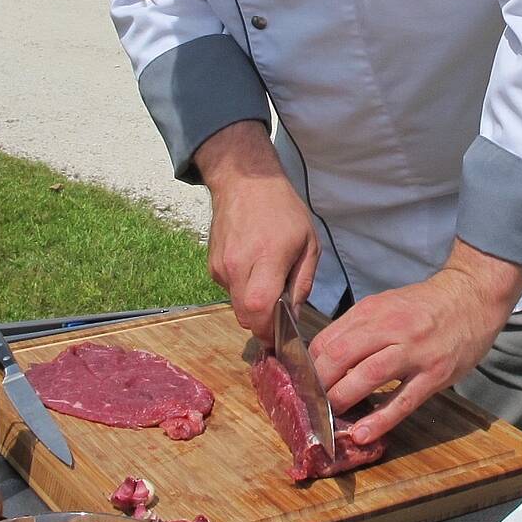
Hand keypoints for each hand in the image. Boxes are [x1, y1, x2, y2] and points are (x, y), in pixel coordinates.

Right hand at [196, 121, 318, 337]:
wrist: (244, 182)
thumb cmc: (283, 210)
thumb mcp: (309, 243)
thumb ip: (302, 283)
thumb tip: (294, 318)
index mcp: (266, 258)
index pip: (259, 309)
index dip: (269, 331)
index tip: (281, 339)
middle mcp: (238, 265)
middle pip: (245, 315)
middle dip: (262, 324)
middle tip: (278, 318)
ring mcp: (221, 266)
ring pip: (236, 305)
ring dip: (253, 305)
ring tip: (267, 281)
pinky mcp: (212, 266)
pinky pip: (229, 291)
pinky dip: (242, 289)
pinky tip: (252, 268)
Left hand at [309, 241, 521, 442]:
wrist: (472, 297)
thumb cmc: (425, 306)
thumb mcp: (386, 305)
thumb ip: (357, 329)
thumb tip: (323, 358)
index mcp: (372, 311)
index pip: (327, 339)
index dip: (308, 365)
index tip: (300, 384)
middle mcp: (390, 328)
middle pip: (340, 356)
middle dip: (318, 384)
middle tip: (308, 403)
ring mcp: (414, 352)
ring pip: (367, 377)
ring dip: (341, 400)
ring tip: (329, 417)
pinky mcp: (435, 374)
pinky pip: (402, 401)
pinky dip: (380, 420)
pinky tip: (362, 434)